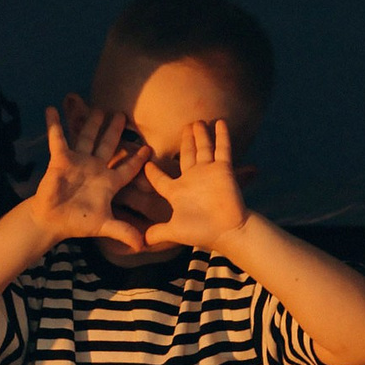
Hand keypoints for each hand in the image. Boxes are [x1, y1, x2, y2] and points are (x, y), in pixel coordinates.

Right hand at [31, 97, 149, 251]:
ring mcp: (78, 162)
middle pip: (109, 145)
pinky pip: (58, 139)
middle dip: (115, 130)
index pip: (128, 168)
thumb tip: (143, 245)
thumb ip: (123, 232)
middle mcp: (96, 168)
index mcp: (109, 182)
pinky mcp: (60, 160)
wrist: (52, 221)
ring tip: (99, 107)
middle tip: (123, 113)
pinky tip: (52, 109)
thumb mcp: (104, 225)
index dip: (138, 159)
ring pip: (87, 137)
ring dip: (92, 122)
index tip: (149, 148)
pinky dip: (54, 125)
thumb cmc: (79, 222)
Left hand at [141, 115, 249, 252]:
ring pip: (203, 148)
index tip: (146, 162)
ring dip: (201, 134)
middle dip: (186, 141)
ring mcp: (208, 172)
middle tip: (185, 125)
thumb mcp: (174, 231)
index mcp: (177, 191)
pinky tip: (220, 122)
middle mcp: (192, 178)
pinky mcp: (223, 169)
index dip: (152, 171)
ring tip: (198, 121)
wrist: (226, 231)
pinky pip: (222, 149)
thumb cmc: (200, 230)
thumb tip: (139, 244)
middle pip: (186, 154)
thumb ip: (157, 233)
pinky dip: (221, 136)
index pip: (160, 179)